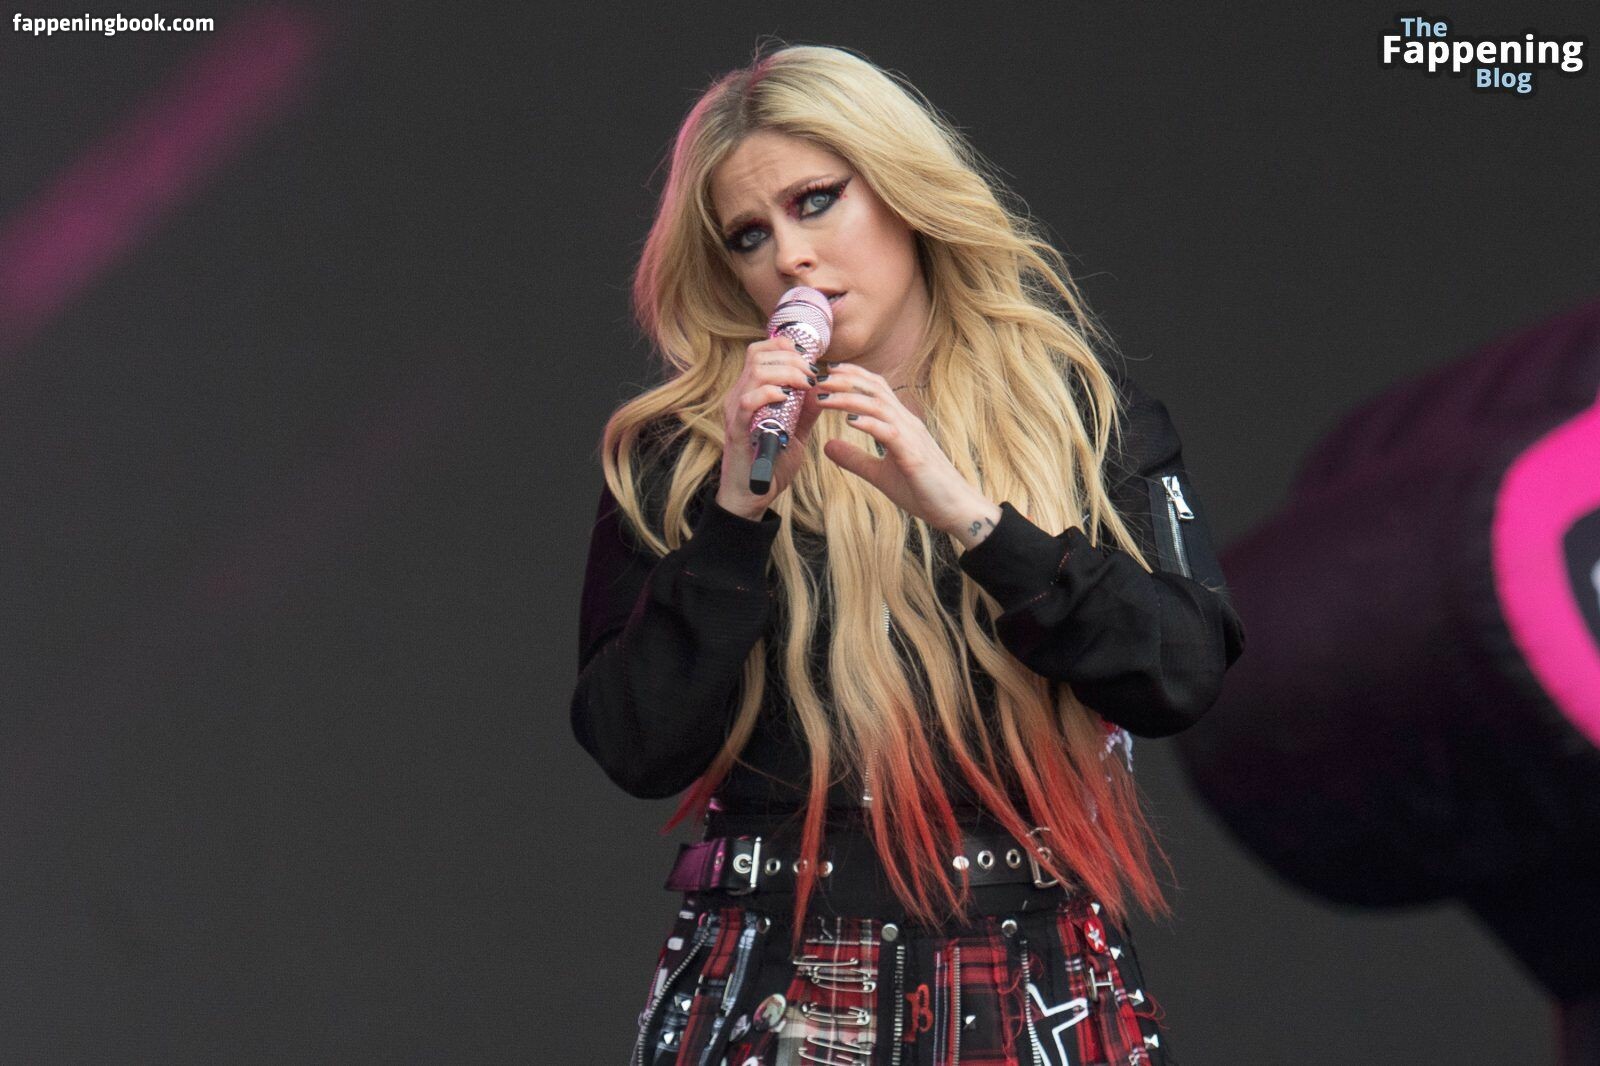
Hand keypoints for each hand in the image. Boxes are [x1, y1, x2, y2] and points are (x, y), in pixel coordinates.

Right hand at [715, 335, 825, 519]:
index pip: (760, 351)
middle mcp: (738, 396)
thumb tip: (823, 387)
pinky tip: (785, 397)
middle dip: (792, 358)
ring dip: (786, 372)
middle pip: (758, 354)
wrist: (752, 496)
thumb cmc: (771, 463)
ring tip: (804, 384)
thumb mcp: (795, 432)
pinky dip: (768, 393)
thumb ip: (806, 410)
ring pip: (756, 372)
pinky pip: (747, 402)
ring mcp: (735, 412)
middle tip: (811, 374)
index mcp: (750, 391)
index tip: (809, 360)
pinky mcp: (736, 430)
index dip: (785, 347)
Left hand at [814, 361, 998, 540]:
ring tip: (822, 396)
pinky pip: (890, 433)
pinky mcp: (914, 456)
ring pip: (879, 406)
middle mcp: (907, 423)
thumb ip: (855, 459)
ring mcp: (912, 437)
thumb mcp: (879, 474)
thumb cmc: (924, 491)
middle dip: (845, 379)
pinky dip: (869, 423)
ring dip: (848, 398)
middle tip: (817, 376)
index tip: (827, 371)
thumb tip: (827, 446)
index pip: (876, 389)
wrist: (956, 510)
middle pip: (875, 389)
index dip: (852, 376)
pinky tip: (850, 421)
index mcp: (900, 424)